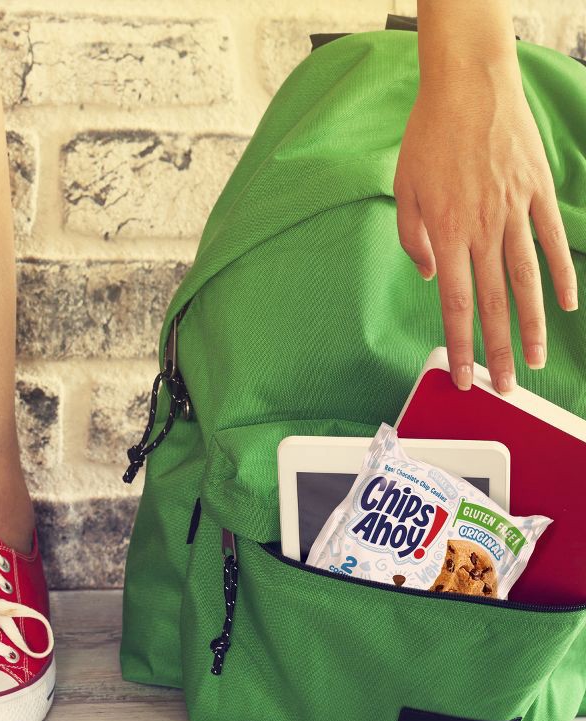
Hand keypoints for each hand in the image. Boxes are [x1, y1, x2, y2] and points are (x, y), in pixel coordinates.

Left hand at [393, 1, 577, 392]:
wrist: (468, 85)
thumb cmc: (428, 139)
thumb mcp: (404, 191)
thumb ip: (413, 239)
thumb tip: (426, 275)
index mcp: (446, 233)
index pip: (454, 303)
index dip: (460, 344)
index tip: (464, 375)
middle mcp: (483, 230)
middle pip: (494, 303)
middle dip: (498, 350)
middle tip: (504, 387)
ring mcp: (515, 212)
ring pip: (527, 280)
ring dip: (532, 325)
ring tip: (536, 360)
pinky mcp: (537, 192)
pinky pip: (552, 241)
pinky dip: (561, 275)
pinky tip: (566, 305)